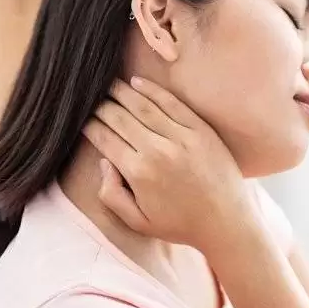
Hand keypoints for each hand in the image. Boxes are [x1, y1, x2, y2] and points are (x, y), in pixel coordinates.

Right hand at [82, 76, 255, 253]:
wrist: (226, 221)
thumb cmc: (180, 225)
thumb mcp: (138, 223)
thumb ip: (111, 195)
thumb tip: (104, 162)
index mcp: (138, 173)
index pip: (104, 139)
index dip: (89, 126)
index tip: (82, 120)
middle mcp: (157, 150)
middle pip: (119, 117)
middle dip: (101, 106)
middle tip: (90, 99)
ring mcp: (181, 137)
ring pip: (143, 105)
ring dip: (121, 91)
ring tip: (108, 84)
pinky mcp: (200, 130)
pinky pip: (171, 102)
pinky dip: (152, 90)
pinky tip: (137, 82)